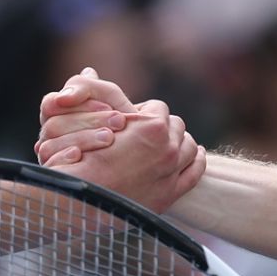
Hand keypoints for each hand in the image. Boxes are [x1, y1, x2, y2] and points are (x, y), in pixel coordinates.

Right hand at [36, 69, 204, 212]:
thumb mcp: (85, 122)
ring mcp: (172, 172)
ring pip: (190, 146)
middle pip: (176, 125)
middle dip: (163, 126)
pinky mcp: (171, 193)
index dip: (144, 112)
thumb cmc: (79, 160)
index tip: (133, 119)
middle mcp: (167, 149)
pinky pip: (195, 172)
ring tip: (167, 143)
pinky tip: (195, 155)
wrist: (80, 204)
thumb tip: (90, 71)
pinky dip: (197, 160)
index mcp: (151, 127)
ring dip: (179, 141)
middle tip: (147, 133)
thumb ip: (95, 94)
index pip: (157, 108)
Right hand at [37, 67, 137, 159]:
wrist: (136, 160)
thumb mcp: (110, 101)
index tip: (108, 106)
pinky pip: (50, 165)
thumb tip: (87, 71)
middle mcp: (49, 137)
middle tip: (119, 121)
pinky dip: (64, 157)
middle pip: (53, 125)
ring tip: (110, 138)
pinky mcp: (56, 176)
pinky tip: (80, 155)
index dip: (78, 102)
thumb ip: (94, 87)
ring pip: (50, 145)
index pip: (51, 104)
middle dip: (88, 121)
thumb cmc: (120, 127)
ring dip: (83, 139)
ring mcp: (50, 158)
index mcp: (57, 116)